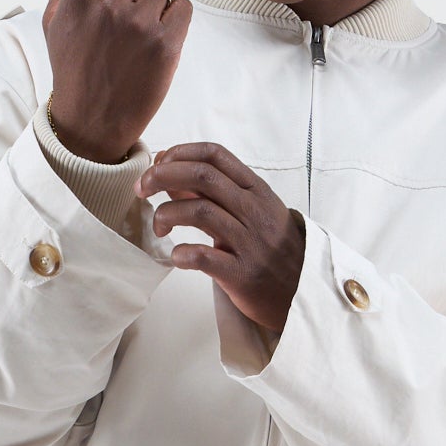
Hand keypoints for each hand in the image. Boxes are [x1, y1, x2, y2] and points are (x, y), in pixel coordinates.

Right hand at [42, 0, 191, 162]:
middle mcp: (109, 5)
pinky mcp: (165, 45)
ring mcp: (139, 25)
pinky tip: (160, 39)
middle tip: (127, 19)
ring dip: (160, 2)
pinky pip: (184, 8)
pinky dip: (177, 19)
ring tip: (143, 30)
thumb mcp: (55, 17)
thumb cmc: (72, 66)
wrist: (91, 122)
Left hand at [138, 143, 306, 343]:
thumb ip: (216, 194)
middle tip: (141, 189)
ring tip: (158, 227)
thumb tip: (171, 177)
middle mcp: (254, 211)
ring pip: (200, 211)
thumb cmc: (272, 249)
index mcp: (256, 190)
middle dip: (162, 176)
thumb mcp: (252, 212)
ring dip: (167, 214)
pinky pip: (204, 257)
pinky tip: (176, 257)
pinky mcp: (243, 274)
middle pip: (202, 176)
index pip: (214, 154)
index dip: (180, 152)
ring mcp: (250, 242)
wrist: (304, 292)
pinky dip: (182, 254)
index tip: (159, 163)